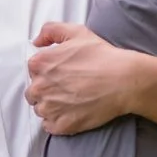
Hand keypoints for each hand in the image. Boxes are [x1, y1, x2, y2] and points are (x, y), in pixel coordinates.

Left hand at [25, 22, 146, 134]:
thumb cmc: (102, 56)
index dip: (48, 72)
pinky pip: (49, 126)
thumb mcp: (76, 32)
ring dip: (51, 106)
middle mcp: (39, 87)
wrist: (123, 81)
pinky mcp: (61, 125)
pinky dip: (57, 122)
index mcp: (40, 64)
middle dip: (47, 90)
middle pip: (34, 92)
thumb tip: (36, 42)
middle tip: (68, 87)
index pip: (33, 71)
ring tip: (71, 100)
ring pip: (41, 109)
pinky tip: (72, 112)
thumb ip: (50, 31)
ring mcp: (49, 108)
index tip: (62, 73)